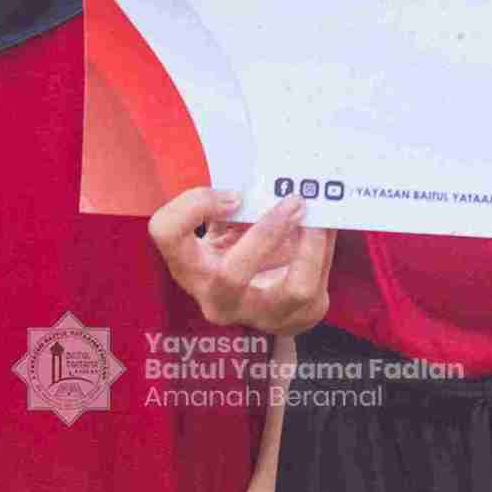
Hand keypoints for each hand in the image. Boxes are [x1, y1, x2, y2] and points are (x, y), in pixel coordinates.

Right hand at [149, 187, 335, 336]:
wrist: (261, 294)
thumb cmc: (238, 246)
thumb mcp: (227, 223)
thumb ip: (235, 201)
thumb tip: (270, 171)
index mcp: (189, 264)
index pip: (166, 233)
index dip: (194, 206)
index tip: (233, 195)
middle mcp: (216, 299)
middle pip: (231, 275)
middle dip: (267, 234)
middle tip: (294, 201)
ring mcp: (258, 316)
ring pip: (295, 288)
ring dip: (313, 246)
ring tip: (319, 217)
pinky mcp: (295, 320)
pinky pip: (318, 286)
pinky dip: (325, 252)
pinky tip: (323, 232)